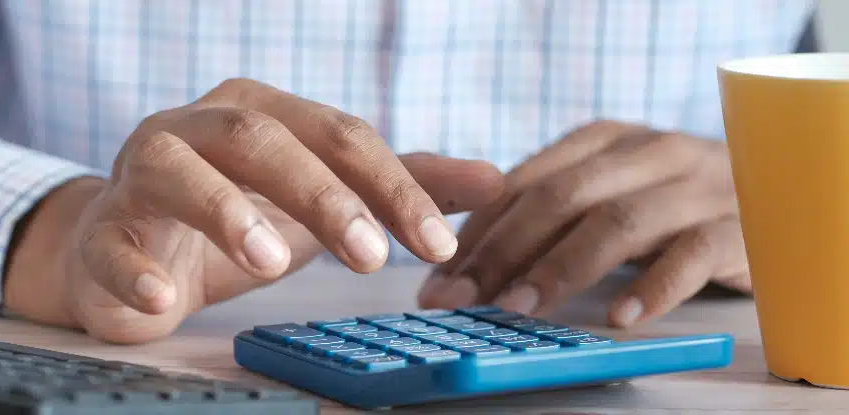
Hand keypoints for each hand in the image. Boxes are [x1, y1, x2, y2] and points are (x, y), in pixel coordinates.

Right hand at [5, 79, 504, 343]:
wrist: (130, 249)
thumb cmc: (233, 216)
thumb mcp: (321, 199)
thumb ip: (399, 186)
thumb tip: (495, 179)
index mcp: (260, 112)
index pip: (337, 134)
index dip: (391, 185)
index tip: (437, 242)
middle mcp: (198, 128)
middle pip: (261, 138)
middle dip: (321, 194)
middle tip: (370, 256)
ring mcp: (141, 175)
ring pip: (178, 170)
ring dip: (225, 211)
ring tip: (271, 260)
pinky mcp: (102, 231)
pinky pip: (110, 244)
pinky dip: (135, 271)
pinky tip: (164, 299)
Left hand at [418, 120, 749, 326]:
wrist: (779, 189)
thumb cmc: (669, 203)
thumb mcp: (606, 192)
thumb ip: (546, 212)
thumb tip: (461, 258)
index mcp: (603, 140)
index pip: (523, 182)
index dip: (476, 232)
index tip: (438, 278)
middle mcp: (646, 153)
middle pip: (560, 198)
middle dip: (501, 250)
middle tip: (462, 297)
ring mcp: (694, 187)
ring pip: (617, 223)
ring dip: (561, 268)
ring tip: (520, 308)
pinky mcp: (737, 226)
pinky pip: (692, 255)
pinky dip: (653, 287)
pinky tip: (619, 317)